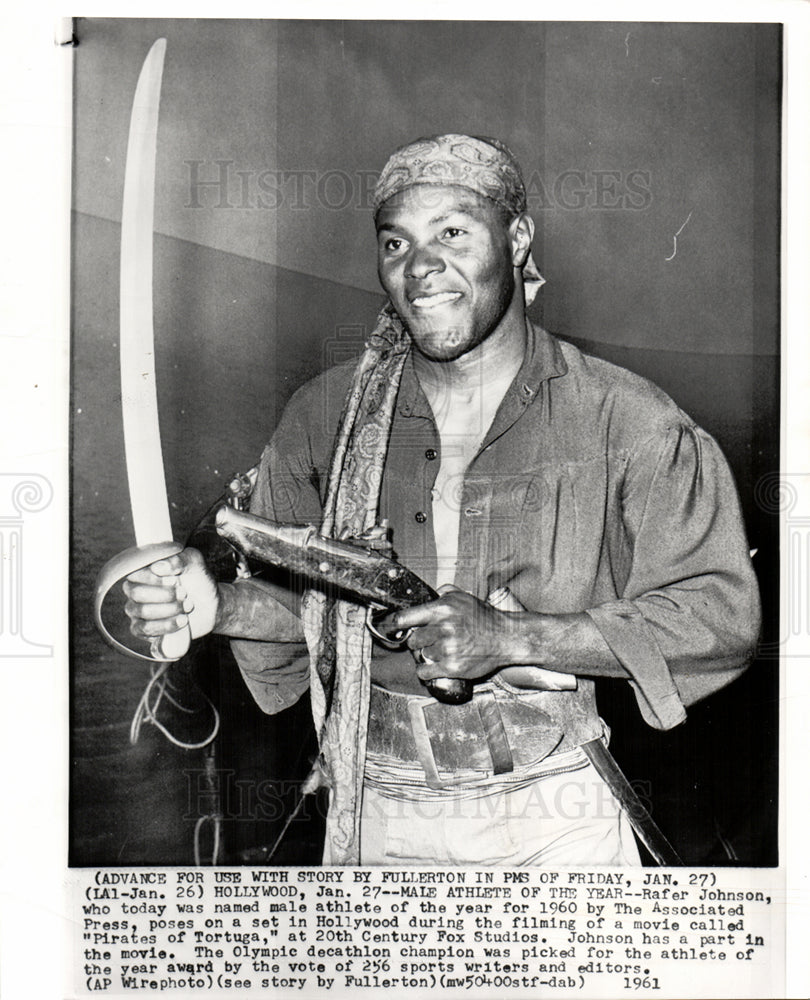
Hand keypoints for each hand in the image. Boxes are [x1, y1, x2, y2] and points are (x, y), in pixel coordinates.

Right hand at [122, 547, 218, 641]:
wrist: (211, 605)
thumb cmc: (198, 580)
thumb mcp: (194, 563)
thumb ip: (178, 559)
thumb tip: (157, 567)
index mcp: (143, 571)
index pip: (133, 574)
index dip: (153, 579)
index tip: (175, 580)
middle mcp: (135, 591)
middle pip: (137, 593)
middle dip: (165, 595)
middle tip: (184, 594)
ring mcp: (137, 611)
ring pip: (141, 612)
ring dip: (169, 610)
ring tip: (188, 606)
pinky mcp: (143, 630)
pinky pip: (144, 630)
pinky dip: (165, 626)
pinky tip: (182, 621)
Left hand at [390, 586, 521, 683]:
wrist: (505, 637)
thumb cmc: (483, 618)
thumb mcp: (463, 597)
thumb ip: (442, 593)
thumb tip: (427, 595)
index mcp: (442, 609)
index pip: (405, 618)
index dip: (395, 624)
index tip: (391, 628)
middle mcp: (443, 628)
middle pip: (413, 640)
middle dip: (419, 640)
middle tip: (430, 640)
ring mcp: (447, 649)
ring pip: (422, 654)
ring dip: (428, 654)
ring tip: (443, 650)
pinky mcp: (453, 667)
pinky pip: (425, 672)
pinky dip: (425, 671)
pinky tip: (430, 667)